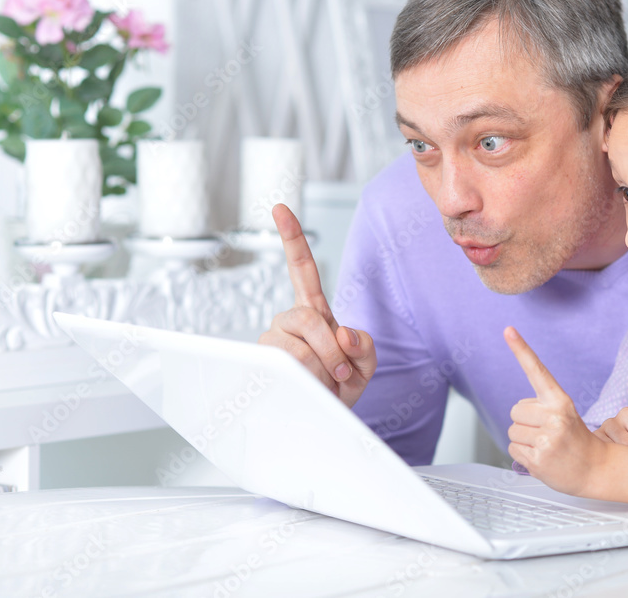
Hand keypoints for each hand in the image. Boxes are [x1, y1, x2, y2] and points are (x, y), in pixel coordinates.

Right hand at [258, 204, 375, 406]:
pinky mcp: (261, 365)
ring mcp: (272, 342)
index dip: (292, 238)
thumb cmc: (340, 390)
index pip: (302, 269)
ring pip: (297, 348)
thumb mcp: (365, 366)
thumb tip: (344, 334)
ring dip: (321, 371)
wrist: (322, 420)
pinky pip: (285, 367)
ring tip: (323, 385)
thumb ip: (365, 347)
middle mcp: (289, 320)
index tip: (280, 208)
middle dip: (331, 351)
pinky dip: (307, 381)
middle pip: (307, 319)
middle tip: (342, 374)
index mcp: (315, 312)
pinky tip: (306, 388)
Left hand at [505, 326, 604, 496]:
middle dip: (524, 422)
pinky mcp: (538, 459)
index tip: (508, 330)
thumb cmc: (577, 440)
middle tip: (545, 431)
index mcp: (561, 401)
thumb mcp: (564, 415)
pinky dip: (523, 455)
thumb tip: (518, 410)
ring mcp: (546, 439)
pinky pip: (512, 449)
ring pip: (512, 431)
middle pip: (515, 410)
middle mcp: (554, 417)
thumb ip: (541, 407)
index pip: (537, 370)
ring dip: (523, 439)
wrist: (596, 469)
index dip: (520, 349)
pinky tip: (541, 457)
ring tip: (545, 445)